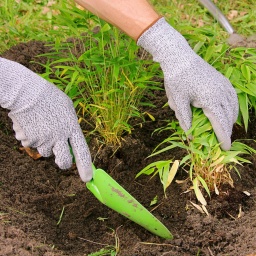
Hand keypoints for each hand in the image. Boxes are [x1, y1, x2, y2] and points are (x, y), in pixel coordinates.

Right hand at [0, 58, 91, 181]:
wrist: (25, 92)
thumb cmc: (49, 98)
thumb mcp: (67, 109)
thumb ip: (70, 125)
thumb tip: (70, 140)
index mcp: (71, 127)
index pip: (82, 151)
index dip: (85, 166)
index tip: (87, 178)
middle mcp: (59, 136)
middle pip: (63, 161)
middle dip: (63, 163)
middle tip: (62, 160)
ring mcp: (43, 139)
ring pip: (45, 152)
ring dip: (45, 144)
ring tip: (42, 126)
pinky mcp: (29, 140)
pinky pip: (33, 145)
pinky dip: (32, 138)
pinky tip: (31, 124)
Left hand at [137, 18, 237, 149]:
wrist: (179, 57)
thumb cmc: (176, 79)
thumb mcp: (178, 101)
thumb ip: (185, 118)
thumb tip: (189, 135)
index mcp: (210, 100)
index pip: (220, 123)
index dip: (223, 137)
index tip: (225, 148)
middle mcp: (221, 93)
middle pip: (228, 117)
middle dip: (227, 130)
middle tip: (224, 142)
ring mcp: (223, 85)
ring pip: (232, 107)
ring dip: (230, 119)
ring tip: (226, 129)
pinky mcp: (222, 80)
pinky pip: (232, 97)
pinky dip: (231, 107)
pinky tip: (227, 111)